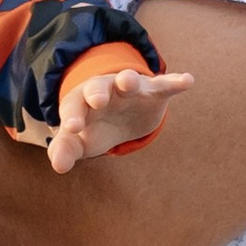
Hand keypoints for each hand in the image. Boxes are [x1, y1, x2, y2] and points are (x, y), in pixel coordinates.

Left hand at [46, 63, 193, 175]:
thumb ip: (65, 149)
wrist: (122, 115)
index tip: (71, 128)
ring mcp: (129, 90)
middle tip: (97, 101)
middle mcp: (104, 90)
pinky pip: (164, 85)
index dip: (72, 116)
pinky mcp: (154, 92)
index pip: (73, 106)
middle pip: (97, 86)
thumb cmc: (95, 128)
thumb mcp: (80, 140)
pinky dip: (175, 82)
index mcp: (82, 101)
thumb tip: (58, 166)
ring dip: (128, 79)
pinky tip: (187, 81)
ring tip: (129, 81)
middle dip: (97, 92)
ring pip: (127, 80)